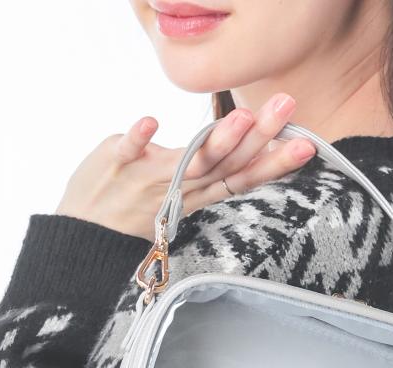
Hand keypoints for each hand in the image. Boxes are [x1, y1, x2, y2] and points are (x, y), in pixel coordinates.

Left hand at [55, 93, 314, 240]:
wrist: (87, 235)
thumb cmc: (134, 212)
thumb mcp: (180, 195)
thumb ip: (207, 168)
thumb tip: (239, 140)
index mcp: (198, 193)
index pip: (243, 177)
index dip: (275, 163)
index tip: (306, 146)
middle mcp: (182, 187)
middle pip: (228, 163)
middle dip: (260, 136)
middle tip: (287, 106)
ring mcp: (151, 177)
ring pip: (193, 161)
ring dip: (218, 139)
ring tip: (242, 117)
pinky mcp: (118, 165)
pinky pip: (130, 149)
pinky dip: (139, 137)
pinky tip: (151, 119)